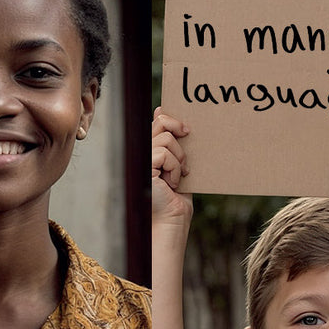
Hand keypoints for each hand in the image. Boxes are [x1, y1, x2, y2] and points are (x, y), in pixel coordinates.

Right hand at [151, 109, 192, 227]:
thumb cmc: (176, 195)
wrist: (173, 216)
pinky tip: (172, 182)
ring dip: (179, 158)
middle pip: (161, 123)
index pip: (157, 123)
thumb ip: (170, 142)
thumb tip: (161, 112)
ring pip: (166, 139)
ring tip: (178, 175)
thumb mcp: (177, 163)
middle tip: (187, 149)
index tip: (182, 127)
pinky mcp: (143, 167)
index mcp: (150, 150)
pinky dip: (174, 168)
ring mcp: (141, 159)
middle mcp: (142, 152)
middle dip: (178, 132)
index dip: (168, 118)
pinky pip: (163, 154)